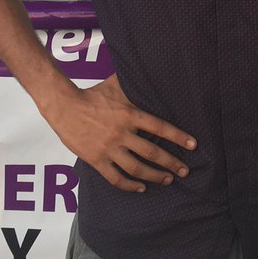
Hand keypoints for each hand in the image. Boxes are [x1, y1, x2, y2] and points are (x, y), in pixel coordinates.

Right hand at [41, 74, 195, 191]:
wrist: (64, 106)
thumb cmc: (92, 94)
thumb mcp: (116, 85)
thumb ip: (134, 83)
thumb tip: (151, 70)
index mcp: (130, 114)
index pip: (159, 127)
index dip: (178, 136)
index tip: (193, 144)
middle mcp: (122, 134)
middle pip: (152, 152)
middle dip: (171, 163)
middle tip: (184, 170)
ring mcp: (109, 149)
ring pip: (136, 168)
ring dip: (154, 176)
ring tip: (167, 180)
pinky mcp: (96, 160)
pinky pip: (115, 178)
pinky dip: (130, 185)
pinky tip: (141, 188)